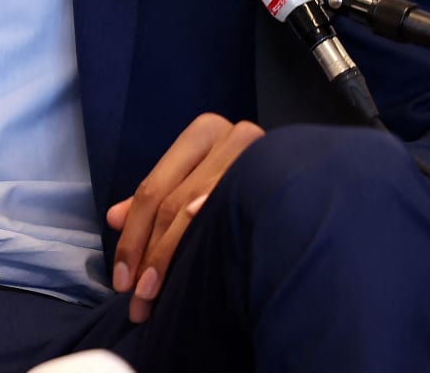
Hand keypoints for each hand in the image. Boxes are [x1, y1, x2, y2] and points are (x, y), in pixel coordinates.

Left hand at [105, 113, 263, 323]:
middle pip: (170, 203)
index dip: (132, 237)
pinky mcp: (279, 180)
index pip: (152, 190)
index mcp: (205, 132)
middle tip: (137, 297)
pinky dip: (204, 240)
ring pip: (194, 210)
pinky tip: (195, 266)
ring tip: (154, 295)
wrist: (316, 182)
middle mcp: (232, 137)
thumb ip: (157, 197)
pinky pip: (230, 213)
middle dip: (148, 254)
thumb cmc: (246, 184)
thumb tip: (113, 217)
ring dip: (169, 257)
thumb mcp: (194, 183)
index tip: (121, 280)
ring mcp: (257, 157)